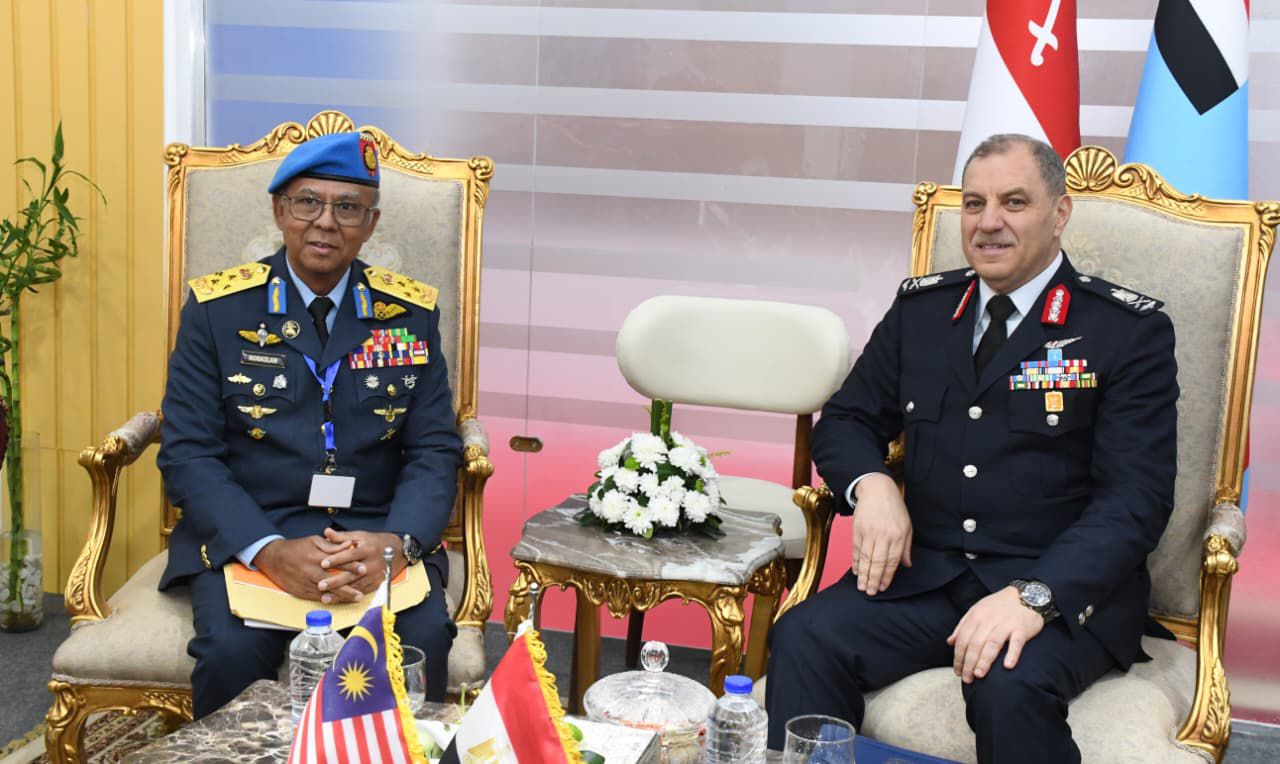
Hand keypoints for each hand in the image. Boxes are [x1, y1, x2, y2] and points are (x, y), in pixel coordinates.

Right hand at [254, 536, 359, 602]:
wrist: (273, 558)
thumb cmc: (296, 548)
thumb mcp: (314, 541)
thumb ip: (332, 545)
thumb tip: (349, 544)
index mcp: (316, 556)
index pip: (337, 562)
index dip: (351, 566)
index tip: (363, 569)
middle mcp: (311, 571)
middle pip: (332, 581)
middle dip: (348, 587)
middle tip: (361, 592)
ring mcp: (305, 583)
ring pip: (326, 592)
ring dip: (341, 596)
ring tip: (355, 598)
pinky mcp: (300, 591)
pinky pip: (316, 597)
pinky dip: (328, 600)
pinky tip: (339, 601)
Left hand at [316, 528, 405, 599]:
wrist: (398, 551)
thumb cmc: (376, 542)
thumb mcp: (361, 536)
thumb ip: (342, 537)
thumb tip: (327, 532)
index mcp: (367, 550)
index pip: (350, 555)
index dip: (336, 559)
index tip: (322, 563)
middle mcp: (372, 564)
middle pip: (352, 574)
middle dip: (336, 581)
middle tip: (320, 585)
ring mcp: (374, 576)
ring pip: (355, 586)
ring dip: (340, 593)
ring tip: (325, 598)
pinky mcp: (376, 584)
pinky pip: (361, 592)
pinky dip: (348, 597)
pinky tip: (337, 600)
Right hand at [850, 473, 912, 594]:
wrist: (876, 489)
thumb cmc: (894, 508)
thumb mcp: (907, 526)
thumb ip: (905, 547)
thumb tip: (906, 565)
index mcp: (897, 535)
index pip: (892, 561)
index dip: (887, 576)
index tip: (883, 587)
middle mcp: (883, 535)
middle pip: (877, 562)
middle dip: (873, 580)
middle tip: (870, 592)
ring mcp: (868, 532)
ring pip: (865, 558)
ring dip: (863, 574)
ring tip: (862, 587)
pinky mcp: (857, 530)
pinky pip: (856, 550)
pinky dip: (855, 562)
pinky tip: (856, 571)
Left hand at [947, 587, 1044, 682]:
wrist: (1027, 595)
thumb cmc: (1000, 606)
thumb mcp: (977, 611)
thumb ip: (963, 626)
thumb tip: (950, 642)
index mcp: (976, 616)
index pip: (963, 639)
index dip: (958, 657)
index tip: (957, 671)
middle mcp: (989, 620)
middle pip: (975, 644)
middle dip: (969, 663)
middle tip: (967, 679)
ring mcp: (1006, 624)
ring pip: (992, 643)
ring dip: (984, 660)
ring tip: (979, 675)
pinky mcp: (1021, 628)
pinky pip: (1016, 642)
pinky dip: (1012, 654)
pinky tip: (1007, 666)